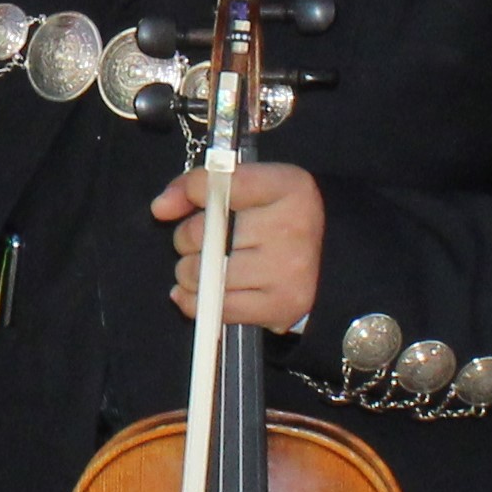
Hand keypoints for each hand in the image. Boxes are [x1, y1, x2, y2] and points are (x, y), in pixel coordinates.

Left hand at [153, 160, 323, 334]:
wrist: (331, 264)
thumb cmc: (280, 220)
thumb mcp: (252, 186)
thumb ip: (201, 184)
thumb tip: (160, 208)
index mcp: (288, 187)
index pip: (218, 183)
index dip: (190, 191)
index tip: (177, 203)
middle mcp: (290, 228)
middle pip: (201, 233)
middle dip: (189, 237)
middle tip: (208, 239)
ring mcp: (285, 272)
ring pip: (200, 274)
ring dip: (191, 272)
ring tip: (211, 266)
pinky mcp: (278, 307)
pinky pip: (214, 308)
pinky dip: (196, 301)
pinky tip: (204, 290)